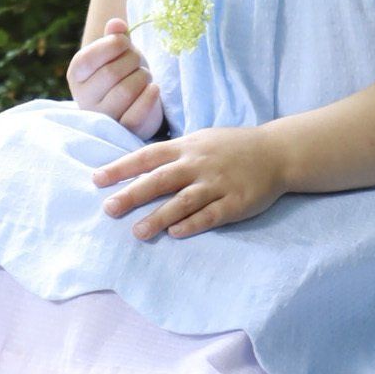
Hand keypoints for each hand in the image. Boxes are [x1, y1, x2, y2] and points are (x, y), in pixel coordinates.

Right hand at [67, 16, 161, 140]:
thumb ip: (115, 36)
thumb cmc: (124, 71)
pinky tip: (154, 88)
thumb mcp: (118, 51)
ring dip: (143, 78)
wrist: (137, 101)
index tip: (125, 43)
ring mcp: (103, 117)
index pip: (89, 57)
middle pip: (111, 73)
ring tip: (143, 76)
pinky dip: (149, 97)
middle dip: (133, 61)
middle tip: (138, 62)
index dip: (113, 45)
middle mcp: (84, 98)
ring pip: (126, 91)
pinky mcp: (124, 130)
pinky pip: (136, 114)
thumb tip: (116, 23)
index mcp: (77, 74)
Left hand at [92, 124, 287, 239]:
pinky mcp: (236, 202)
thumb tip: (137, 166)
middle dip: (132, 194)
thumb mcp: (201, 140)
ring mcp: (218, 184)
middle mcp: (199, 164)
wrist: (277, 152)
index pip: (148, 156)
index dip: (121, 168)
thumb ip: (173, 153)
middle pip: (160, 180)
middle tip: (109, 209)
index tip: (97, 180)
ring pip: (183, 201)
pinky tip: (175, 233)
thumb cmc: (232, 147)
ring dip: (159, 217)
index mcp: (188, 147)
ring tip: (138, 232)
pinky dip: (193, 223)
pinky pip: (211, 215)